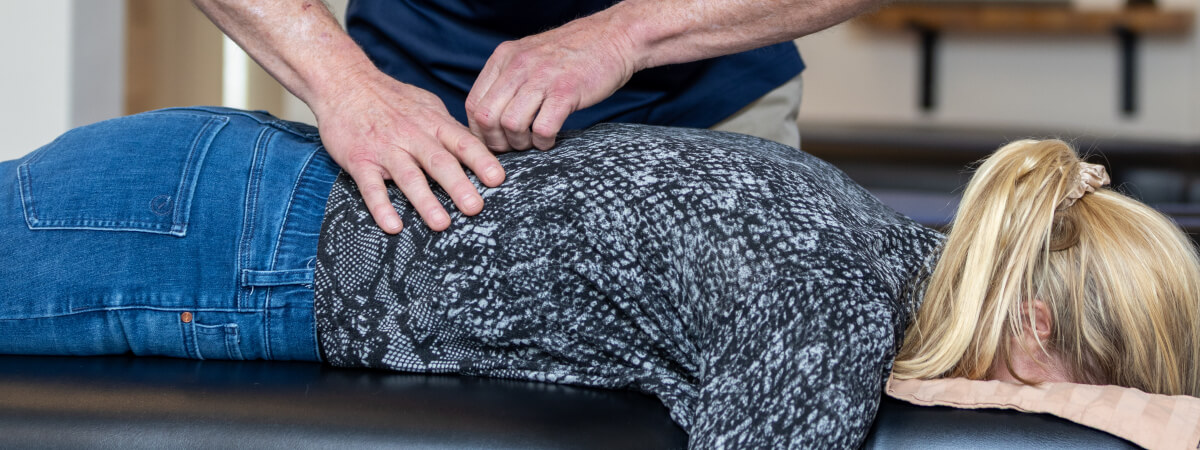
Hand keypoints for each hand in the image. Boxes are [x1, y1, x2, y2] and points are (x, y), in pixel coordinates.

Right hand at [316, 70, 504, 232]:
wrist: (344, 82)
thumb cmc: (391, 98)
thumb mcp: (427, 106)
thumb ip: (450, 129)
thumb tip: (477, 149)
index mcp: (433, 123)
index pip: (462, 142)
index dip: (481, 161)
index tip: (498, 179)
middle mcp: (412, 136)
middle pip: (439, 162)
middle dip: (459, 186)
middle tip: (475, 208)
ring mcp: (385, 149)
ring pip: (408, 177)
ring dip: (425, 202)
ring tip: (441, 224)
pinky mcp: (360, 160)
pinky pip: (371, 187)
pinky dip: (381, 207)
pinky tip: (393, 226)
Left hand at [465, 14, 638, 150]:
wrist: (613, 38)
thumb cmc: (572, 55)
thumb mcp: (529, 56)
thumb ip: (508, 79)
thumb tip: (490, 115)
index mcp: (504, 57)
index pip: (473, 103)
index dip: (480, 131)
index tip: (493, 142)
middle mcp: (518, 65)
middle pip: (487, 116)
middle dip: (497, 142)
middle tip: (513, 147)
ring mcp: (542, 78)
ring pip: (511, 124)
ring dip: (520, 143)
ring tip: (533, 142)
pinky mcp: (566, 91)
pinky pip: (542, 128)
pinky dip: (543, 141)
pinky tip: (550, 138)